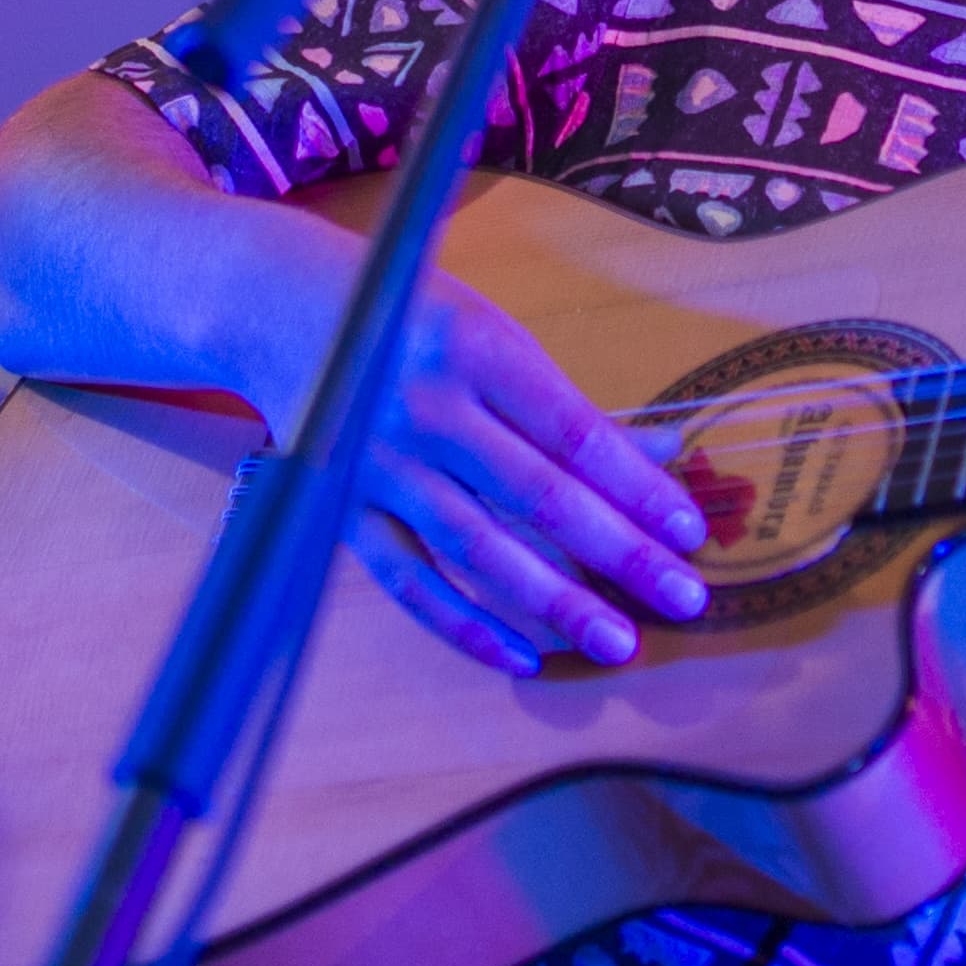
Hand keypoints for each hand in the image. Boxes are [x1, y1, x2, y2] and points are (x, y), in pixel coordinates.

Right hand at [332, 266, 712, 677]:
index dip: (636, 486)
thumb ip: (565, 403)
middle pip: (536, 496)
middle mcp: (426, 408)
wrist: (275, 307)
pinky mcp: (341, 510)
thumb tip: (662, 456)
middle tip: (685, 599)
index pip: (573, 432)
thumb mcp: (493, 333)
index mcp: (476, 349)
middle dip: (619, 553)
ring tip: (618, 641)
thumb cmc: (412, 319)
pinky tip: (523, 657)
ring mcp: (378, 465)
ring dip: (553, 602)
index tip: (690, 532)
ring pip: (477, 548)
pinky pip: (409, 582)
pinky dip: (465, 625)